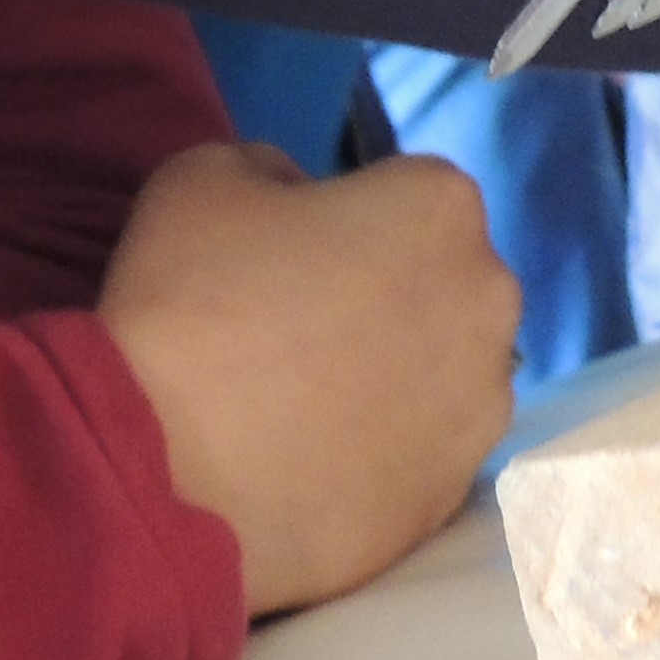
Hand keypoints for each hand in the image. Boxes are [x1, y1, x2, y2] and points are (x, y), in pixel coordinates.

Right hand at [101, 141, 518, 615]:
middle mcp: (489, 299)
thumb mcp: (200, 179)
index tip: (289, 256)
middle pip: (440, 282)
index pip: (407, 192)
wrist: (170, 481)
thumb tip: (298, 201)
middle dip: (387, 295)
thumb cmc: (188, 306)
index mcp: (440, 207)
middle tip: (296, 332)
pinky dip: (383, 455)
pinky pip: (421, 454)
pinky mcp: (454, 493)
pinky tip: (314, 468)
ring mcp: (481, 407)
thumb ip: (269, 167)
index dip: (345, 218)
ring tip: (303, 410)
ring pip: (441, 373)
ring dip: (392, 378)